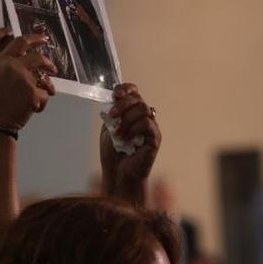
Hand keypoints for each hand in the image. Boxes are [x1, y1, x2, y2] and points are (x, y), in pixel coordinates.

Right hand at [0, 35, 55, 129]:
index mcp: (0, 61)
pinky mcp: (32, 93)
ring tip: (38, 100)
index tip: (43, 39)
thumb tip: (24, 67)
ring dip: (44, 89)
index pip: (20, 42)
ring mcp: (24, 79)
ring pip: (43, 81)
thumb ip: (5, 68)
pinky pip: (44, 96)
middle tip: (53, 69)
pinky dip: (40, 105)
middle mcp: (13, 66)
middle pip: (37, 58)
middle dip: (48, 63)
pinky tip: (30, 111)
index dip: (34, 39)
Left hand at [101, 83, 160, 200]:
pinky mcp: (155, 137)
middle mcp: (143, 117)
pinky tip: (126, 139)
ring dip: (126, 119)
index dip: (125, 89)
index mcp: (130, 112)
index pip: (133, 91)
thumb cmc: (113, 154)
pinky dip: (134, 128)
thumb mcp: (107, 129)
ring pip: (143, 109)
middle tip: (112, 116)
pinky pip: (147, 123)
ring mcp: (150, 126)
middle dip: (122, 104)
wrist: (118, 174)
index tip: (116, 94)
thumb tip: (114, 100)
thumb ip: (112, 114)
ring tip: (117, 134)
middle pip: (137, 98)